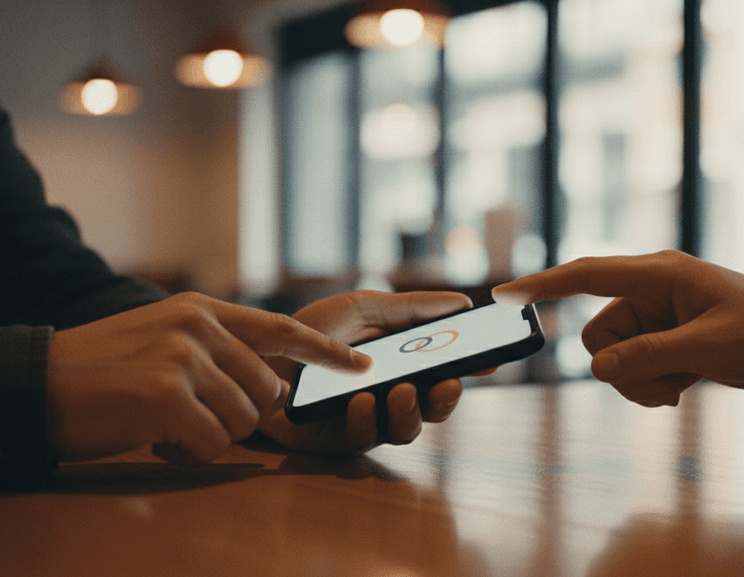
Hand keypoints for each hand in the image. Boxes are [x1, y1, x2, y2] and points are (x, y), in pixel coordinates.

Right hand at [48, 292, 369, 462]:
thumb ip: (216, 349)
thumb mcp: (162, 338)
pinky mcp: (168, 395)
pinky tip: (155, 438)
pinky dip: (188, 452)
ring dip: (210, 436)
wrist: (34, 382)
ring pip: (244, 421)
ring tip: (166, 425)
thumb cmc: (102, 370)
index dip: (325, 351)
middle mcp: (200, 328)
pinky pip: (213, 444)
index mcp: (202, 311)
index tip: (360, 364)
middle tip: (191, 418)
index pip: (281, 330)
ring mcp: (185, 359)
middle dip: (240, 417)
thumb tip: (271, 379)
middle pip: (267, 391)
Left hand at [256, 290, 474, 454]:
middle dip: (447, 398)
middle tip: (448, 383)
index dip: (471, 368)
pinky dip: (369, 418)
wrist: (254, 354)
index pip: (446, 370)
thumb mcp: (363, 308)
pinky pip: (365, 438)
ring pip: (407, 429)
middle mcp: (391, 394)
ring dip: (410, 410)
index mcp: (403, 363)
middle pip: (434, 407)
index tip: (489, 360)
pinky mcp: (339, 440)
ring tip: (401, 390)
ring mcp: (368, 419)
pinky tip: (363, 401)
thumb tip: (462, 303)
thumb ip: (411, 308)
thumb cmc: (308, 332)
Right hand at [492, 251, 743, 407]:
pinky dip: (649, 386)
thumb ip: (650, 356)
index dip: (544, 285)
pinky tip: (682, 389)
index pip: (588, 275)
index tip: (506, 295)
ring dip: (639, 381)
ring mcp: (657, 321)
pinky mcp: (666, 343)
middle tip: (663, 382)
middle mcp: (650, 294)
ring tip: (681, 385)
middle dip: (622, 368)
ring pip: (613, 359)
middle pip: (598, 337)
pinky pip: (632, 370)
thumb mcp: (710, 347)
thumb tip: (599, 370)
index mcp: (659, 275)